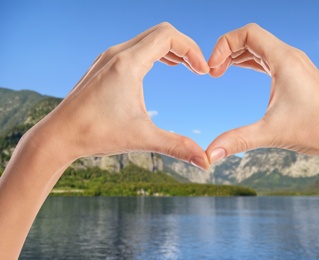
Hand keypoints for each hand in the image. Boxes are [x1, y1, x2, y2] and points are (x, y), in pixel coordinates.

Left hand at [33, 22, 209, 168]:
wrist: (58, 135)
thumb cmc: (95, 134)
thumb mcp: (142, 138)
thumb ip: (177, 147)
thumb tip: (205, 161)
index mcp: (127, 63)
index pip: (168, 36)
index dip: (192, 50)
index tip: (203, 72)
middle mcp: (117, 54)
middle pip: (160, 33)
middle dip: (185, 47)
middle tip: (198, 68)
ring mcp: (108, 57)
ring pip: (147, 39)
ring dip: (170, 49)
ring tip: (186, 67)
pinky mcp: (104, 65)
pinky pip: (135, 47)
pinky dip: (154, 53)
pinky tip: (162, 67)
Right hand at [205, 24, 318, 257]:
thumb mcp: (272, 133)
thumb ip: (238, 140)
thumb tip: (209, 155)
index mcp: (285, 60)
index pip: (247, 33)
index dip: (223, 45)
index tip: (212, 70)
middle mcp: (291, 57)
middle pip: (251, 38)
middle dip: (227, 51)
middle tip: (212, 73)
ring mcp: (296, 66)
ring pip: (260, 48)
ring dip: (237, 56)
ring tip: (219, 72)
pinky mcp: (298, 76)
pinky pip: (268, 59)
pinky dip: (250, 62)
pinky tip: (240, 71)